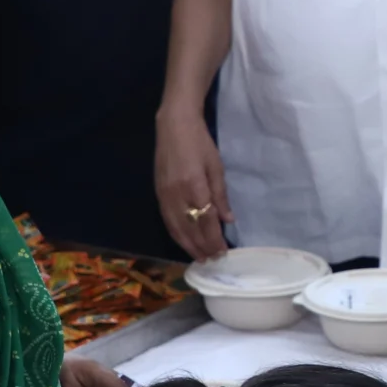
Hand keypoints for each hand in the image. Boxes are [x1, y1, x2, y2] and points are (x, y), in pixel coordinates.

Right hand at [153, 112, 230, 260]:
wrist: (173, 126)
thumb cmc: (200, 143)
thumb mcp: (216, 166)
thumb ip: (221, 195)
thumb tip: (228, 220)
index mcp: (194, 187)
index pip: (205, 221)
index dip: (213, 239)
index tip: (222, 252)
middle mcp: (177, 195)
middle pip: (190, 229)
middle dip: (202, 247)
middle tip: (213, 260)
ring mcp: (165, 196)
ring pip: (176, 229)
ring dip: (188, 245)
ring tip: (200, 257)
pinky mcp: (158, 194)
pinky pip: (167, 221)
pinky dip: (176, 235)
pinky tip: (184, 242)